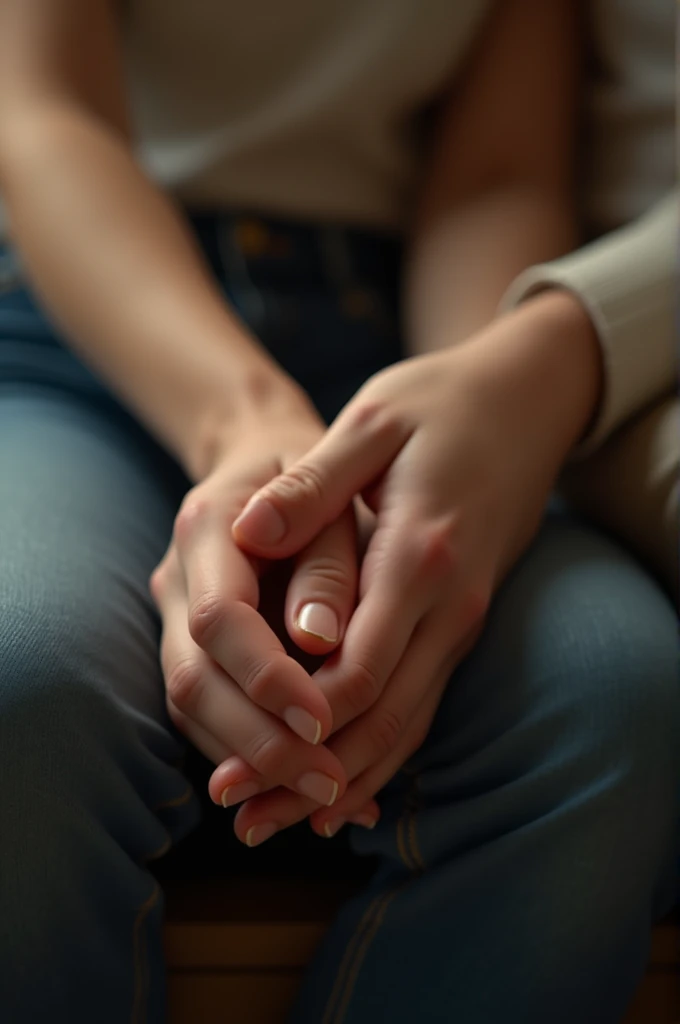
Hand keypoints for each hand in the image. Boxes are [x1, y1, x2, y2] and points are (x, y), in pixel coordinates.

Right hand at [150, 378, 362, 806]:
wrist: (269, 458)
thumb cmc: (319, 475)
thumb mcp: (336, 498)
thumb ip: (327, 566)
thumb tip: (321, 644)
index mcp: (208, 527)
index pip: (219, 620)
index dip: (266, 678)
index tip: (323, 720)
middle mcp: (176, 578)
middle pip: (191, 681)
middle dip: (258, 743)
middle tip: (327, 785)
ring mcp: (172, 616)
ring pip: (190, 708)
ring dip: (253, 763)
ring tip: (325, 797)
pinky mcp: (188, 647)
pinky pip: (205, 712)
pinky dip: (251, 754)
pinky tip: (305, 783)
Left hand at [221, 295, 600, 841]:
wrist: (527, 402)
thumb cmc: (440, 405)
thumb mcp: (372, 422)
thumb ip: (311, 486)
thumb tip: (245, 534)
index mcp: (420, 554)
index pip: (358, 670)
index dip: (297, 724)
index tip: (234, 760)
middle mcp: (450, 604)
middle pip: (380, 719)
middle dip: (306, 773)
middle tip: (238, 816)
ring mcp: (463, 618)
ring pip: (406, 726)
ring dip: (340, 779)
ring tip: (274, 822)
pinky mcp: (463, 621)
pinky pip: (423, 706)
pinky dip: (382, 754)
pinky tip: (344, 787)